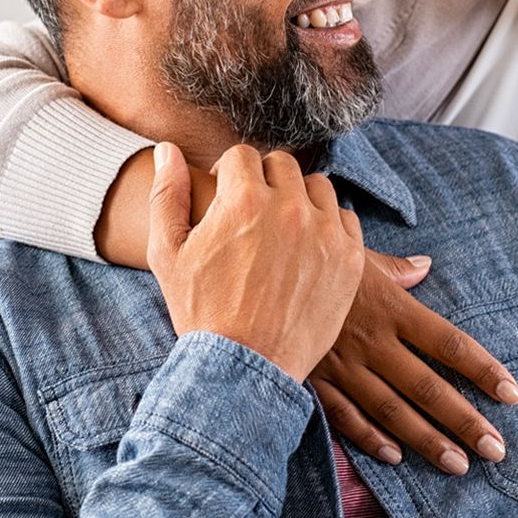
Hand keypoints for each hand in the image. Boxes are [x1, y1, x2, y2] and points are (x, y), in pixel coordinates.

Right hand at [148, 142, 364, 380]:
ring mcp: (324, 233)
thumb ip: (167, 194)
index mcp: (243, 199)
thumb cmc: (200, 311)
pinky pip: (345, 219)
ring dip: (299, 199)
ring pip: (317, 187)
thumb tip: (167, 150)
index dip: (229, 174)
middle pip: (282, 165)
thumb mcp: (167, 253)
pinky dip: (328, 226)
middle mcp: (288, 208)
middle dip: (264, 181)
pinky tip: (308, 249)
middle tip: (254, 214)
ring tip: (282, 229)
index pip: (242, 155)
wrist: (244, 367)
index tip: (227, 197)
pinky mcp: (349, 259)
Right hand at [311, 254, 517, 474]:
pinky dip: (370, 438)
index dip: (482, 370)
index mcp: (390, 307)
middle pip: (428, 387)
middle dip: (465, 421)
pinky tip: (395, 456)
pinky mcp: (314, 379)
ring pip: (392, 410)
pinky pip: (345, 415)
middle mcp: (372, 341)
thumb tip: (425, 266)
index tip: (511, 394)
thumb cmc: (310, 256)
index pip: (448, 343)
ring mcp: (342, 364)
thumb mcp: (356, 254)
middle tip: (496, 449)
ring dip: (427, 440)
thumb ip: (395, 268)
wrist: (254, 268)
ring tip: (458, 465)